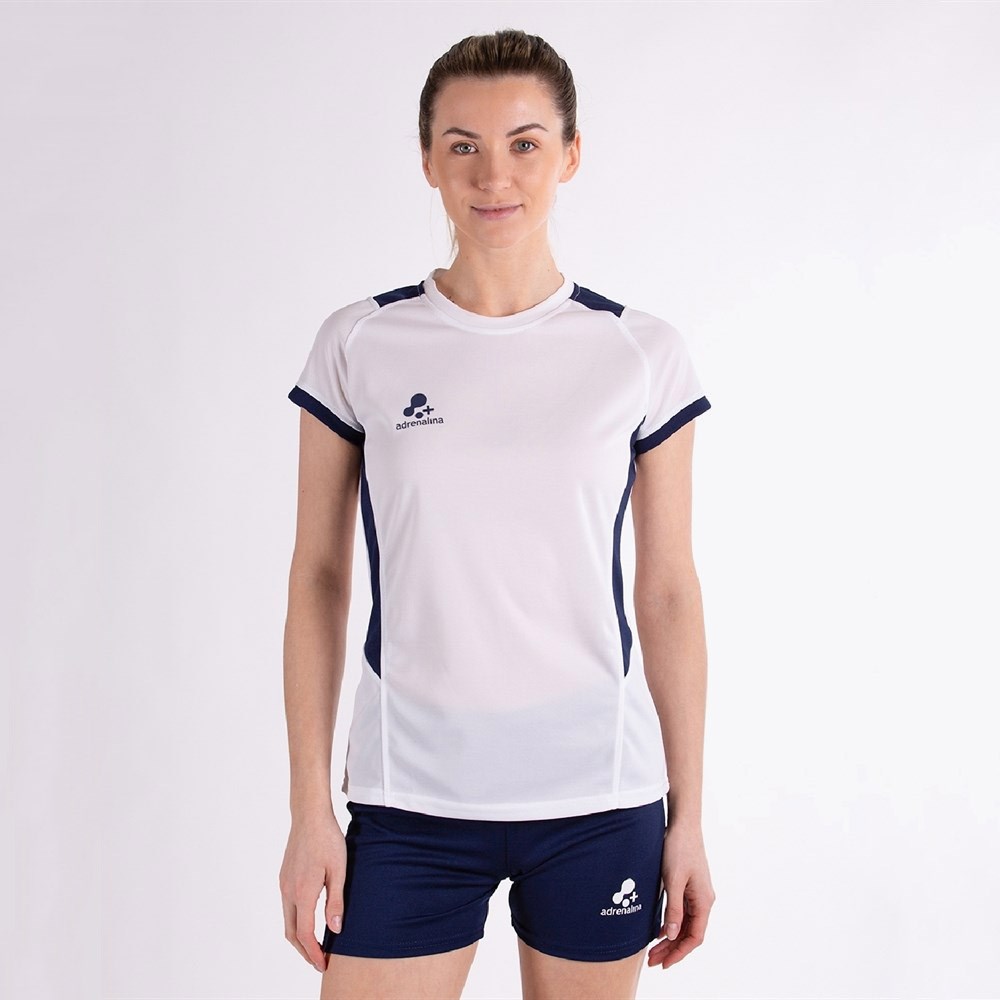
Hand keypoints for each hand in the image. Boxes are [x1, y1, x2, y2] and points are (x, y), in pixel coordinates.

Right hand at [278, 810, 347, 972]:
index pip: (305, 934)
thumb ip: (336, 902)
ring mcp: (284, 884)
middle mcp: (288, 891)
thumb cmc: (328, 839)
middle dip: (304, 951)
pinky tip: (309, 920)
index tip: (323, 964)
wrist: (309, 815)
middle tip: (320, 961)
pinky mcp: (284, 877)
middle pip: (292, 933)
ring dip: (299, 937)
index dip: (314, 953)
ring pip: (287, 920)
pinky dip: (296, 921)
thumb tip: (336, 930)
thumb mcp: (339, 870)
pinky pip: (287, 907)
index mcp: (303, 892)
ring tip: (316, 945)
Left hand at [647, 818, 715, 969]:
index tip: (664, 963)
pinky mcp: (688, 886)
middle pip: (689, 933)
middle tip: (652, 961)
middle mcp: (703, 900)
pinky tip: (658, 931)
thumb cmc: (679, 848)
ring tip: (653, 951)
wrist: (683, 824)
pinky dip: (670, 924)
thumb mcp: (673, 880)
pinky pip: (681, 913)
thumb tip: (672, 935)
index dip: (679, 953)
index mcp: (704, 901)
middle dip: (672, 949)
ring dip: (670, 939)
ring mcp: (696, 894)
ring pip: (684, 924)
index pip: (694, 937)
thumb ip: (673, 908)